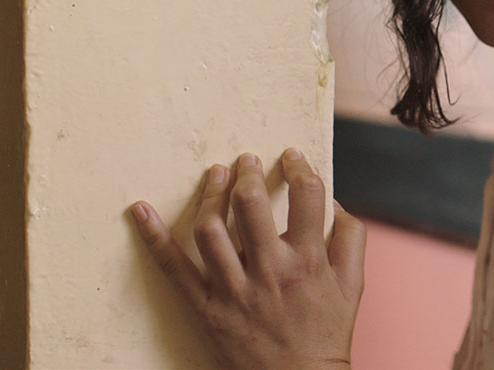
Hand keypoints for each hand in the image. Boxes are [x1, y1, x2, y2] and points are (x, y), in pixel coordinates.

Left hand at [131, 149, 365, 368]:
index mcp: (309, 261)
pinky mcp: (206, 308)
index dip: (299, 168)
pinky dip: (153, 237)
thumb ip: (350, 240)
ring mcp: (234, 289)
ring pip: (211, 228)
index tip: (291, 158)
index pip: (307, 196)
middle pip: (251, 203)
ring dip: (211, 193)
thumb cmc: (326, 336)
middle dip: (247, 173)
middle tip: (246, 161)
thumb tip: (334, 204)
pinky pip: (174, 269)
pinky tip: (140, 210)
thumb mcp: (353, 287)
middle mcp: (271, 270)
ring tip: (216, 175)